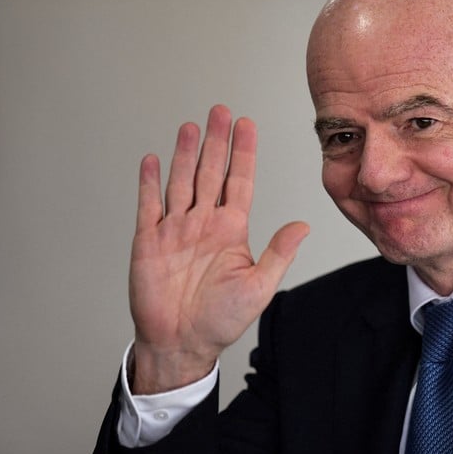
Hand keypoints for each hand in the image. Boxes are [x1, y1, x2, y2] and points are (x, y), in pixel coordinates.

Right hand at [129, 105, 308, 393]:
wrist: (181, 343)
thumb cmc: (220, 320)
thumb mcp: (258, 287)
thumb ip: (279, 253)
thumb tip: (304, 226)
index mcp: (231, 230)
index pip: (239, 181)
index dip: (243, 152)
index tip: (247, 125)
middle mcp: (204, 223)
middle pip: (210, 173)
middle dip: (216, 142)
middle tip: (221, 111)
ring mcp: (175, 229)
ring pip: (180, 181)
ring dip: (185, 154)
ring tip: (191, 126)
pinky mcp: (148, 240)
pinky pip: (148, 204)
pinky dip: (149, 182)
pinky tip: (152, 159)